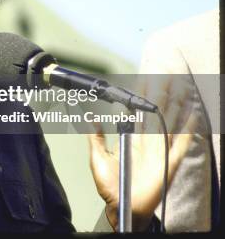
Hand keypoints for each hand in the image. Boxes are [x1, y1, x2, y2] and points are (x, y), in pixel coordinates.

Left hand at [87, 75, 196, 230]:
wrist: (121, 207)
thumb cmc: (110, 186)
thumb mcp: (97, 158)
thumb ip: (95, 137)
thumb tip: (89, 117)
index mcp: (131, 140)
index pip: (137, 112)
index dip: (141, 96)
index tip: (144, 79)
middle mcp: (146, 143)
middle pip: (156, 113)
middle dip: (161, 93)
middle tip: (166, 74)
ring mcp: (159, 152)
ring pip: (169, 123)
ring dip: (175, 105)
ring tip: (180, 87)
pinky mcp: (168, 164)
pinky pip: (180, 145)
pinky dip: (188, 131)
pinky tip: (193, 117)